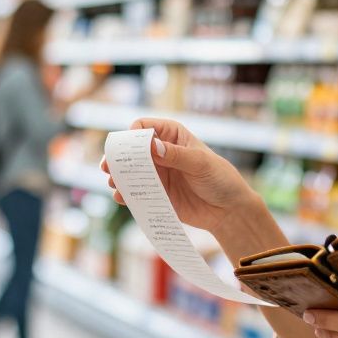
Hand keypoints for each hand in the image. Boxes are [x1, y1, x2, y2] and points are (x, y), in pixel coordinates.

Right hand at [100, 117, 260, 233]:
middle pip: (131, 150)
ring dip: (119, 176)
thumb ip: (176, 155)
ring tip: (114, 183)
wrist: (229, 210)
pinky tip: (122, 198)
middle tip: (109, 167)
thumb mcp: (200, 164)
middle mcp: (161, 152)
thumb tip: (152, 147)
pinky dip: (126, 194)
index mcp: (172, 135)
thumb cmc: (220, 179)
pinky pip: (135, 191)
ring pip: (129, 171)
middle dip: (118, 157)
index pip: (143, 127)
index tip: (128, 149)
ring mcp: (157, 173)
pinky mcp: (156, 193)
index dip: (132, 135)